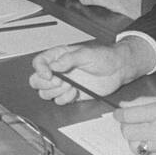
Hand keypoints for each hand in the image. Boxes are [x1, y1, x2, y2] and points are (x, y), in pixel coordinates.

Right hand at [29, 38, 155, 104]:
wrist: (118, 70)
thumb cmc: (104, 57)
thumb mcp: (86, 54)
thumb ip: (68, 59)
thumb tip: (54, 66)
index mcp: (59, 56)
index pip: (39, 62)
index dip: (40, 69)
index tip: (49, 75)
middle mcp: (58, 70)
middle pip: (37, 80)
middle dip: (46, 84)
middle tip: (61, 81)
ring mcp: (63, 83)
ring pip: (45, 93)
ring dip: (56, 92)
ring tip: (70, 86)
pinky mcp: (70, 94)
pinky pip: (58, 101)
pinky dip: (65, 99)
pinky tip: (75, 92)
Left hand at [114, 95, 155, 154]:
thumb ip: (146, 102)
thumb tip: (125, 105)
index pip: (129, 115)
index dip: (120, 114)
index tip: (119, 113)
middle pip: (128, 132)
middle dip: (125, 126)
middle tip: (131, 121)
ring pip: (135, 145)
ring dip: (135, 138)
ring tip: (143, 131)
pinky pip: (148, 153)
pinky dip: (146, 146)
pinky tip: (154, 138)